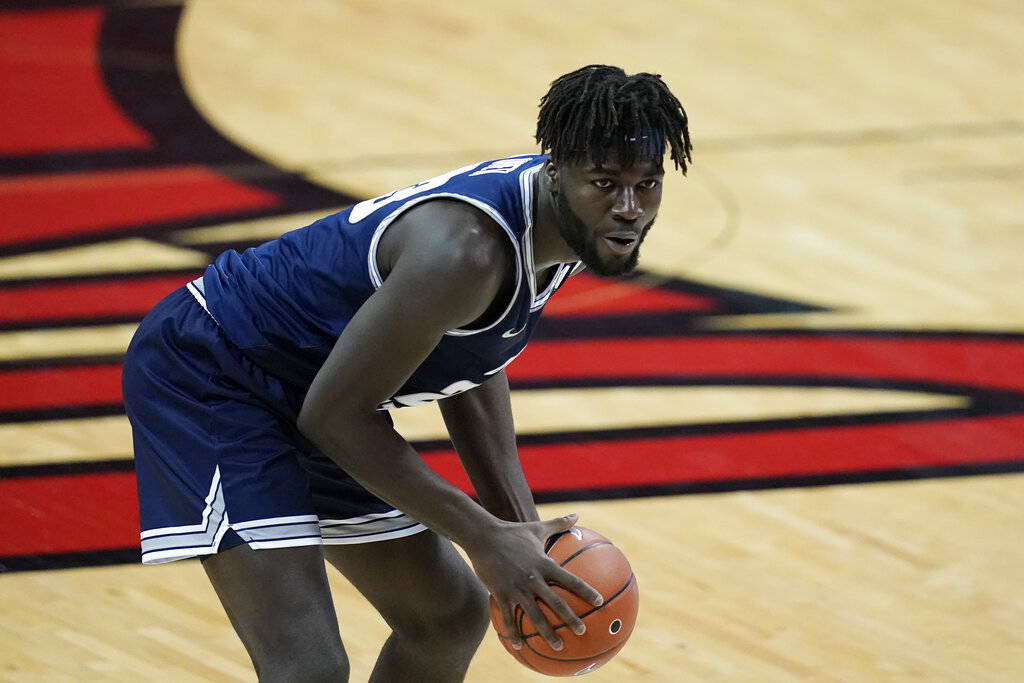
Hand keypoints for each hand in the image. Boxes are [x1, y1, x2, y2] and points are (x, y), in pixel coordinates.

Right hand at [464, 513, 603, 650]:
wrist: (483, 536)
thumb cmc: (512, 532)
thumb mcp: (537, 528)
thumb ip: (559, 524)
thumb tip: (577, 515)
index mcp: (544, 563)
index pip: (570, 580)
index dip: (586, 591)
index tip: (599, 602)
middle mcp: (533, 578)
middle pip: (555, 602)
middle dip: (570, 618)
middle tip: (582, 631)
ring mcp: (516, 588)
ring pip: (534, 615)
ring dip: (547, 633)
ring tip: (558, 647)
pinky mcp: (501, 594)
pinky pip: (509, 618)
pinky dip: (514, 633)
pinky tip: (520, 647)